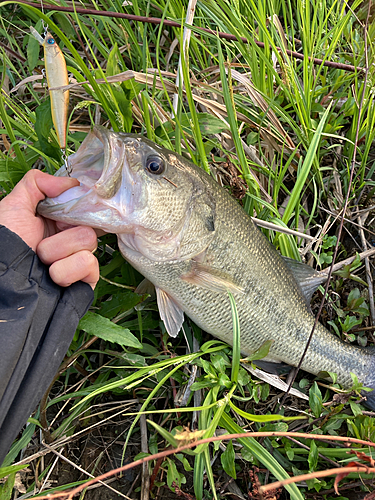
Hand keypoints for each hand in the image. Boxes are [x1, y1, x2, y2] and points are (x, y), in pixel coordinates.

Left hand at [0, 170, 99, 288]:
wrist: (5, 286)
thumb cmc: (5, 247)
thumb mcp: (13, 207)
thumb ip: (37, 183)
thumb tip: (70, 182)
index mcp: (55, 220)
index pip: (82, 203)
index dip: (76, 204)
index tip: (61, 212)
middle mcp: (69, 237)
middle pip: (89, 219)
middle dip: (62, 230)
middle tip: (42, 241)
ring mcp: (79, 258)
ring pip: (89, 240)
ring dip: (58, 250)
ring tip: (41, 261)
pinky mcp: (86, 278)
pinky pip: (88, 263)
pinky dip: (66, 269)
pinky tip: (53, 277)